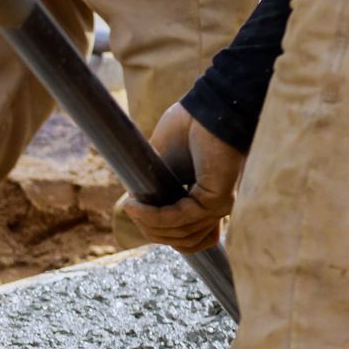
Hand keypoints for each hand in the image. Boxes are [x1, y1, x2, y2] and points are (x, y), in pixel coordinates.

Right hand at [120, 103, 243, 252]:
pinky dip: (153, 215)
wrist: (208, 107)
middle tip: (130, 209)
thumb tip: (135, 208)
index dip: (156, 231)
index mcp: (205, 201)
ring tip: (131, 206)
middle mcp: (215, 208)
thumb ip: (155, 190)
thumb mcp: (163, 166)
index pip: (185, 237)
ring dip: (148, 224)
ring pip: (178, 235)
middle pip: (180, 241)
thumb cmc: (188, 129)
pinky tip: (135, 205)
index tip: (136, 212)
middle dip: (149, 230)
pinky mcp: (216, 199)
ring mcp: (218, 206)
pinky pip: (179, 219)